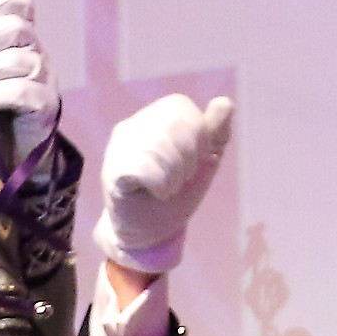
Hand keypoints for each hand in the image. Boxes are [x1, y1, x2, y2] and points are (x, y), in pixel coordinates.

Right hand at [91, 93, 235, 274]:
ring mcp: (118, 148)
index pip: (180, 106)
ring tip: (167, 187)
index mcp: (154, 118)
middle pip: (172, 124)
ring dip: (175, 174)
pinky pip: (145, 167)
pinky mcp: (112, 172)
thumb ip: (215, 132)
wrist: (147, 233)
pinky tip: (156, 193)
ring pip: (159, 145)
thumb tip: (224, 102)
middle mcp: (132, 125)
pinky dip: (161, 184)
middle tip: (179, 178)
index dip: (196, 135)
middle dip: (187, 157)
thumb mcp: (203, 161)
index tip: (192, 161)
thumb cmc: (173, 195)